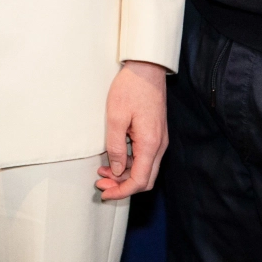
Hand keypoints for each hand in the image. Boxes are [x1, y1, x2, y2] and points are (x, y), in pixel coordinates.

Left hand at [97, 60, 167, 199]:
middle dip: (122, 186)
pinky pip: (145, 157)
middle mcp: (159, 145)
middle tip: (101, 184)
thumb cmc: (130, 89)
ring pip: (145, 169)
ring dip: (125, 175)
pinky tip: (114, 160)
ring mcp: (159, 140)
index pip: (139, 180)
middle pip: (145, 179)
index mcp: (150, 143)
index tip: (105, 193)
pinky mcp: (156, 134)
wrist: (147, 69)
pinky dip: (130, 164)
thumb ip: (115, 146)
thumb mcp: (115, 117)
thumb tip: (117, 169)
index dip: (122, 191)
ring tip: (103, 172)